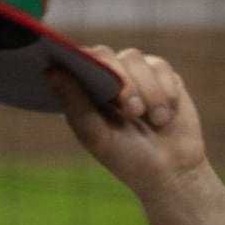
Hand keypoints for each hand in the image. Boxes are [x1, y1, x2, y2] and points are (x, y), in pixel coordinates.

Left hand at [48, 46, 208, 197]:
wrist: (173, 170)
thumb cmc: (127, 158)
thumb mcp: (96, 135)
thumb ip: (74, 103)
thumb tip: (51, 70)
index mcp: (83, 92)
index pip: (73, 63)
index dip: (76, 59)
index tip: (84, 69)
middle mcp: (106, 78)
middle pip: (105, 55)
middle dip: (122, 82)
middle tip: (134, 111)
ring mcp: (134, 73)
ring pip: (133, 58)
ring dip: (147, 90)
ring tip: (157, 120)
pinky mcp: (161, 75)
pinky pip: (159, 66)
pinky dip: (165, 90)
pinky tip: (167, 114)